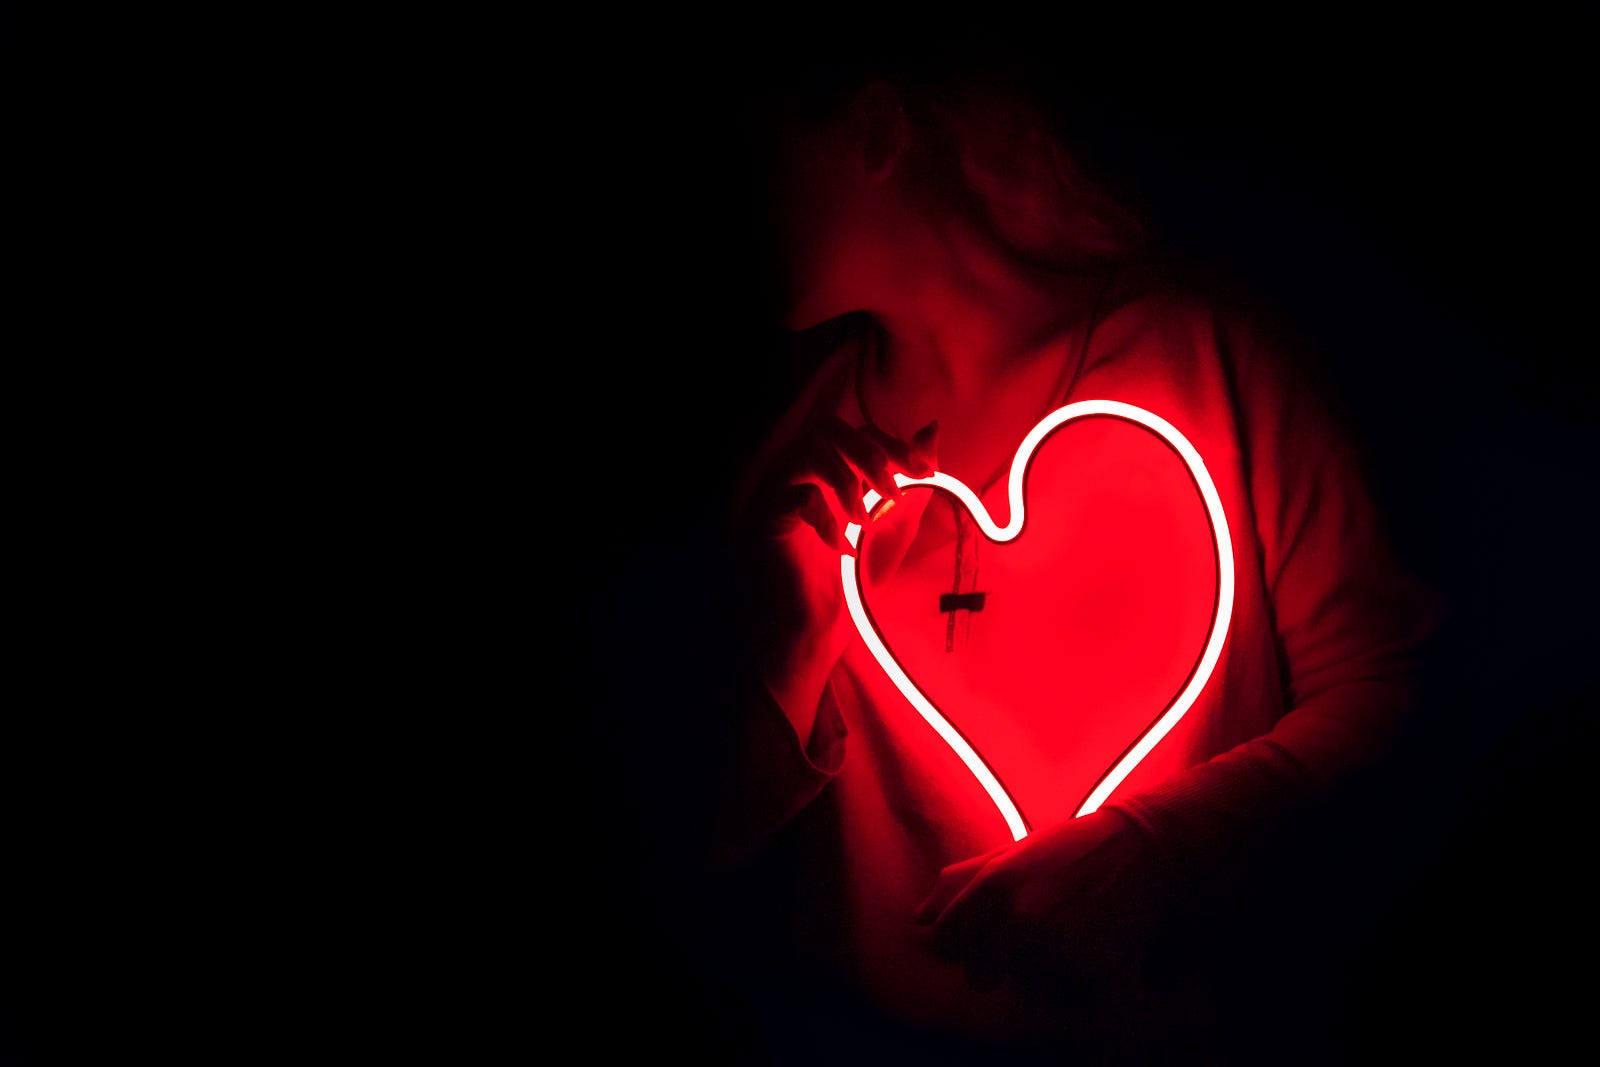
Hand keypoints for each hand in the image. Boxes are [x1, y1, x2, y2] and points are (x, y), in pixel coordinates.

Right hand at [738, 417, 937, 741]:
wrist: (824, 630)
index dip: (894, 445)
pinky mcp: (768, 520)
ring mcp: (781, 494)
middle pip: (829, 428)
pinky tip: (840, 549)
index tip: (928, 472)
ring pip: (807, 450)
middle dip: (869, 453)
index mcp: (833, 471)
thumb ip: (913, 479)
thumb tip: (932, 428)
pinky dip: (824, 517)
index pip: (858, 432)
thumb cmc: (857, 579)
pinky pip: (794, 496)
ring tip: (864, 522)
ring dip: (845, 481)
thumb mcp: (898, 523)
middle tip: (894, 491)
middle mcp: (803, 475)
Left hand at [915, 808, 1175, 996]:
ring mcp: (1055, 945)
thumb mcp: (1010, 853)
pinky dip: (1067, 982)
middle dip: (994, 963)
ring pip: (1018, 987)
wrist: (1142, 849)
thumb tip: (919, 915)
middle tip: (1026, 939)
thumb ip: (961, 882)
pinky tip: (1081, 951)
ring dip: (1033, 973)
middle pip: (976, 973)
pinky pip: (1058, 996)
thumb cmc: (1070, 849)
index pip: (944, 938)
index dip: (958, 942)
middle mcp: (1019, 917)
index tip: (978, 936)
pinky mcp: (1089, 967)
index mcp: (994, 884)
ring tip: (1059, 939)